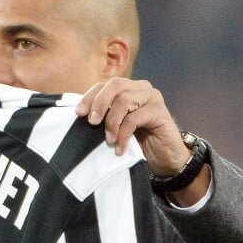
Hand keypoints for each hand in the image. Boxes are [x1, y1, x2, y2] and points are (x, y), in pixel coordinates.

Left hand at [75, 77, 189, 175]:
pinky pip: (135, 118)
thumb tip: (82, 115)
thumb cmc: (137, 142)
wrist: (163, 158)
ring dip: (112, 122)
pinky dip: (123, 134)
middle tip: (92, 123)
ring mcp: (152, 98)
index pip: (104, 84)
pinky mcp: (160, 111)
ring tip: (109, 140)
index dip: (90, 97)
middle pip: (115, 85)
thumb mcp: (116, 127)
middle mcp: (140, 88)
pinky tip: (120, 148)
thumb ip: (104, 117)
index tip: (78, 113)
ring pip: (125, 99)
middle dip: (99, 103)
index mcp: (128, 89)